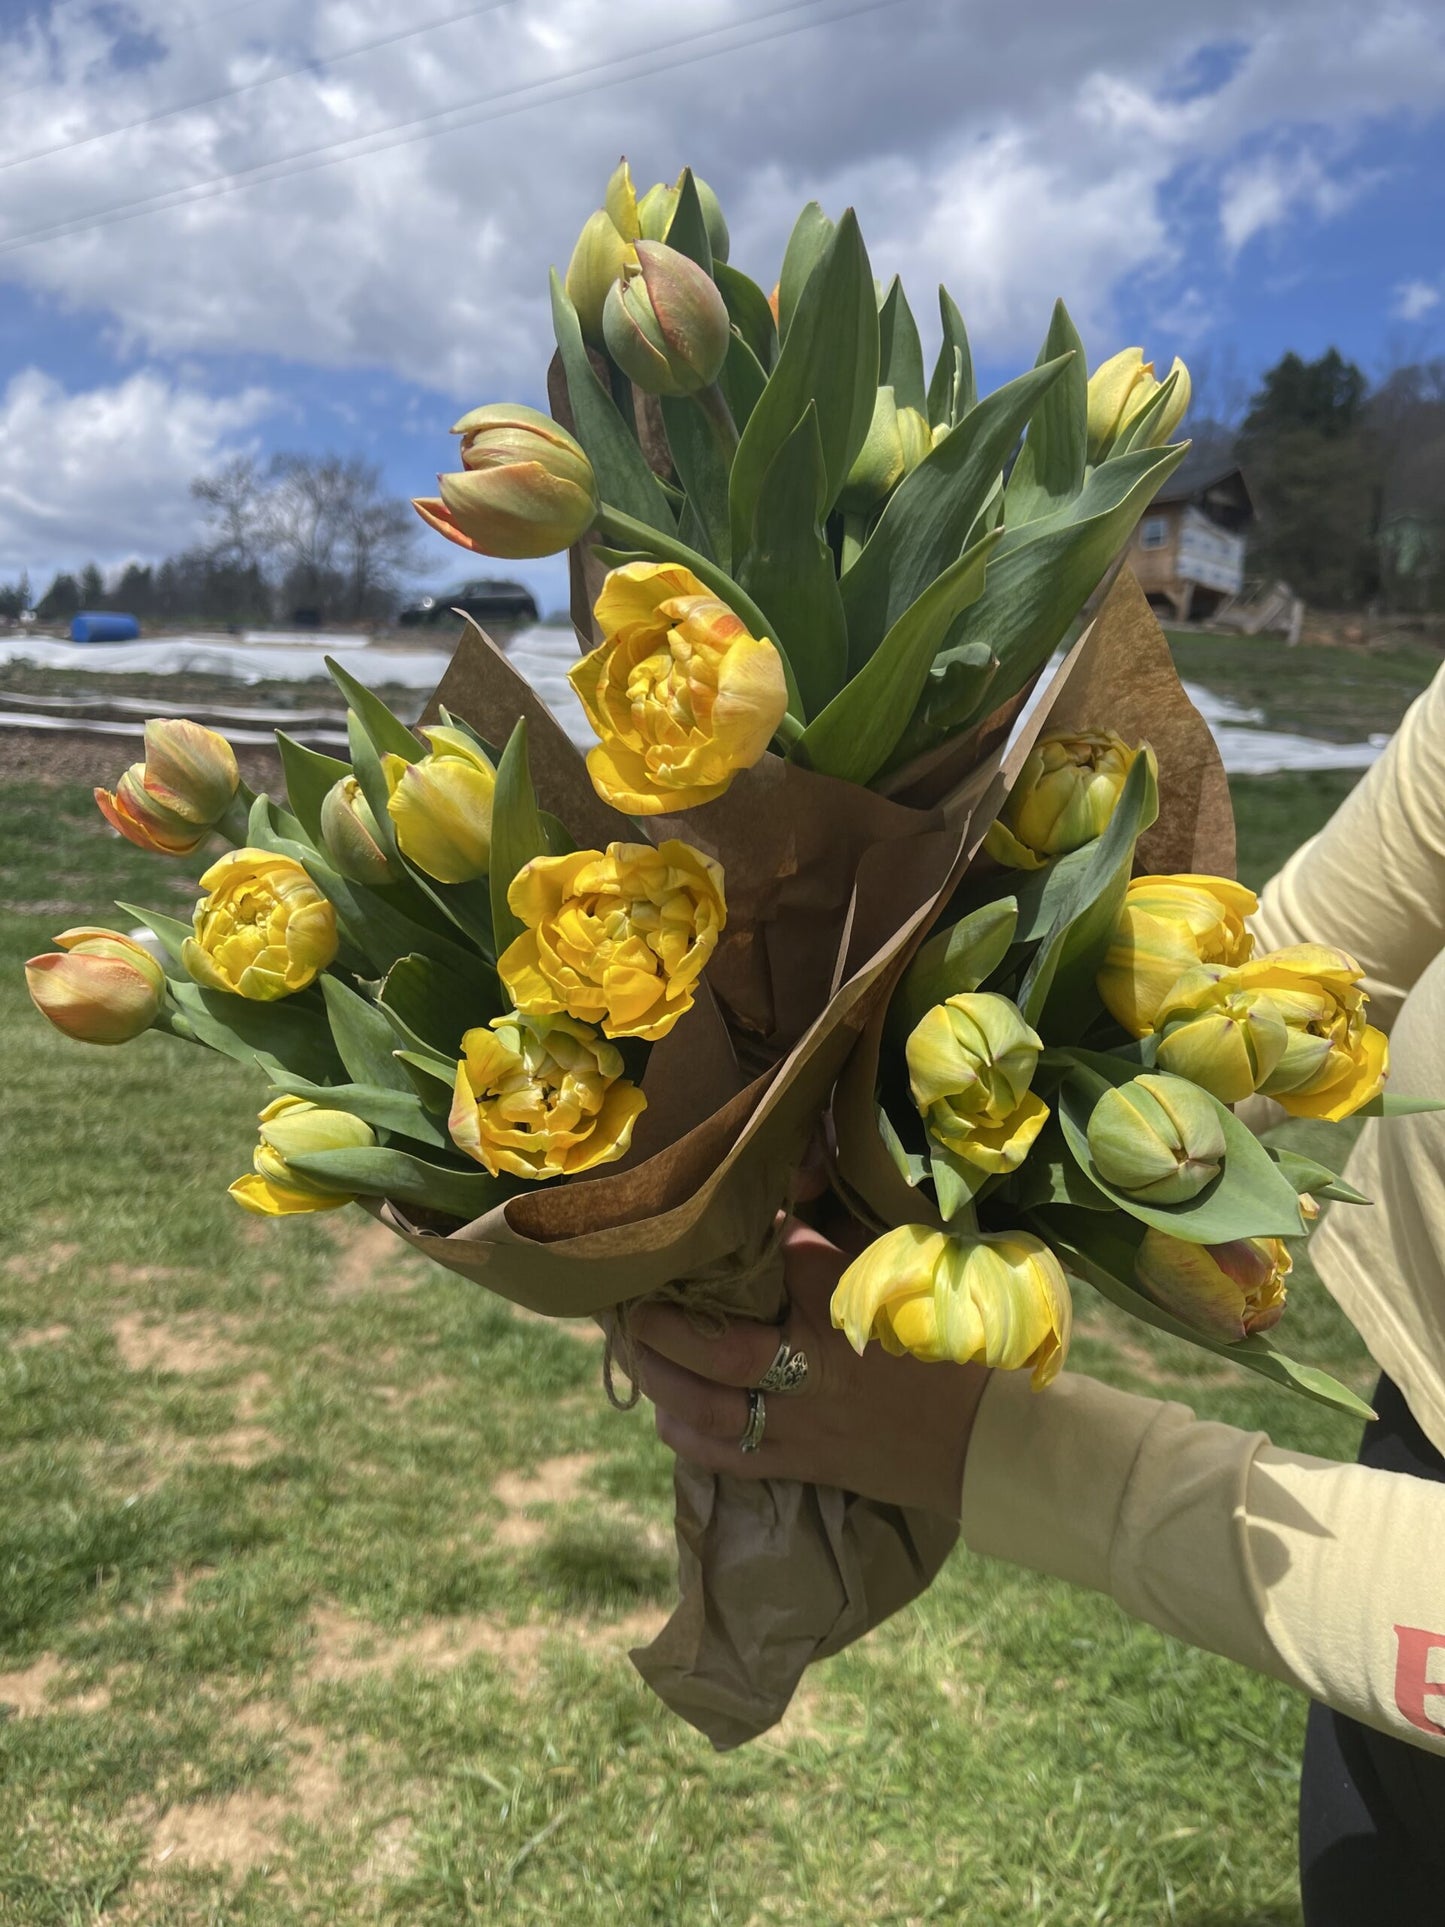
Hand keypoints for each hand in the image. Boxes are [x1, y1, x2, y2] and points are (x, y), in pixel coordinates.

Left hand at [629, 1219, 990, 1519]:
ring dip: (664, 1380)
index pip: (779, 1258)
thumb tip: (797, 1169)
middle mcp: (819, 1365)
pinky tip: (666, 1413)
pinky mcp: (805, 1465)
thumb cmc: (951, 1343)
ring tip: (638, 1352)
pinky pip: (730, 1456)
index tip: (707, 1225)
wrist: (989, 1438)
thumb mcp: (909, 1271)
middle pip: (724, 1347)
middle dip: (669, 1325)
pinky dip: (688, 1436)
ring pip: (713, 1408)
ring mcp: (807, 1422)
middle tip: (635, 1301)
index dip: (738, 1239)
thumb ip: (846, 1230)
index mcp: (851, 1304)